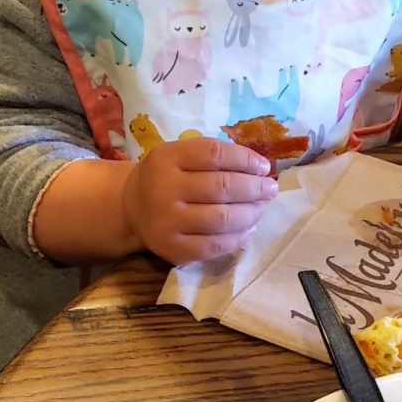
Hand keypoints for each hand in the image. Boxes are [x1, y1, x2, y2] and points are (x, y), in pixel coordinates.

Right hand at [122, 137, 278, 263]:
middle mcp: (163, 189)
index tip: (264, 167)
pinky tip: (248, 229)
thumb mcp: (180, 154)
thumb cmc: (167, 175)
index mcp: (167, 158)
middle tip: (271, 189)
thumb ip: (214, 156)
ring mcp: (166, 221)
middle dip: (254, 188)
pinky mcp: (171, 248)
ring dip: (251, 213)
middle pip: (221, 187)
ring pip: (221, 218)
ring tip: (261, 208)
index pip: (215, 154)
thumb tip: (260, 168)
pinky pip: (213, 245)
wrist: (131, 207)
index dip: (245, 159)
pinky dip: (237, 238)